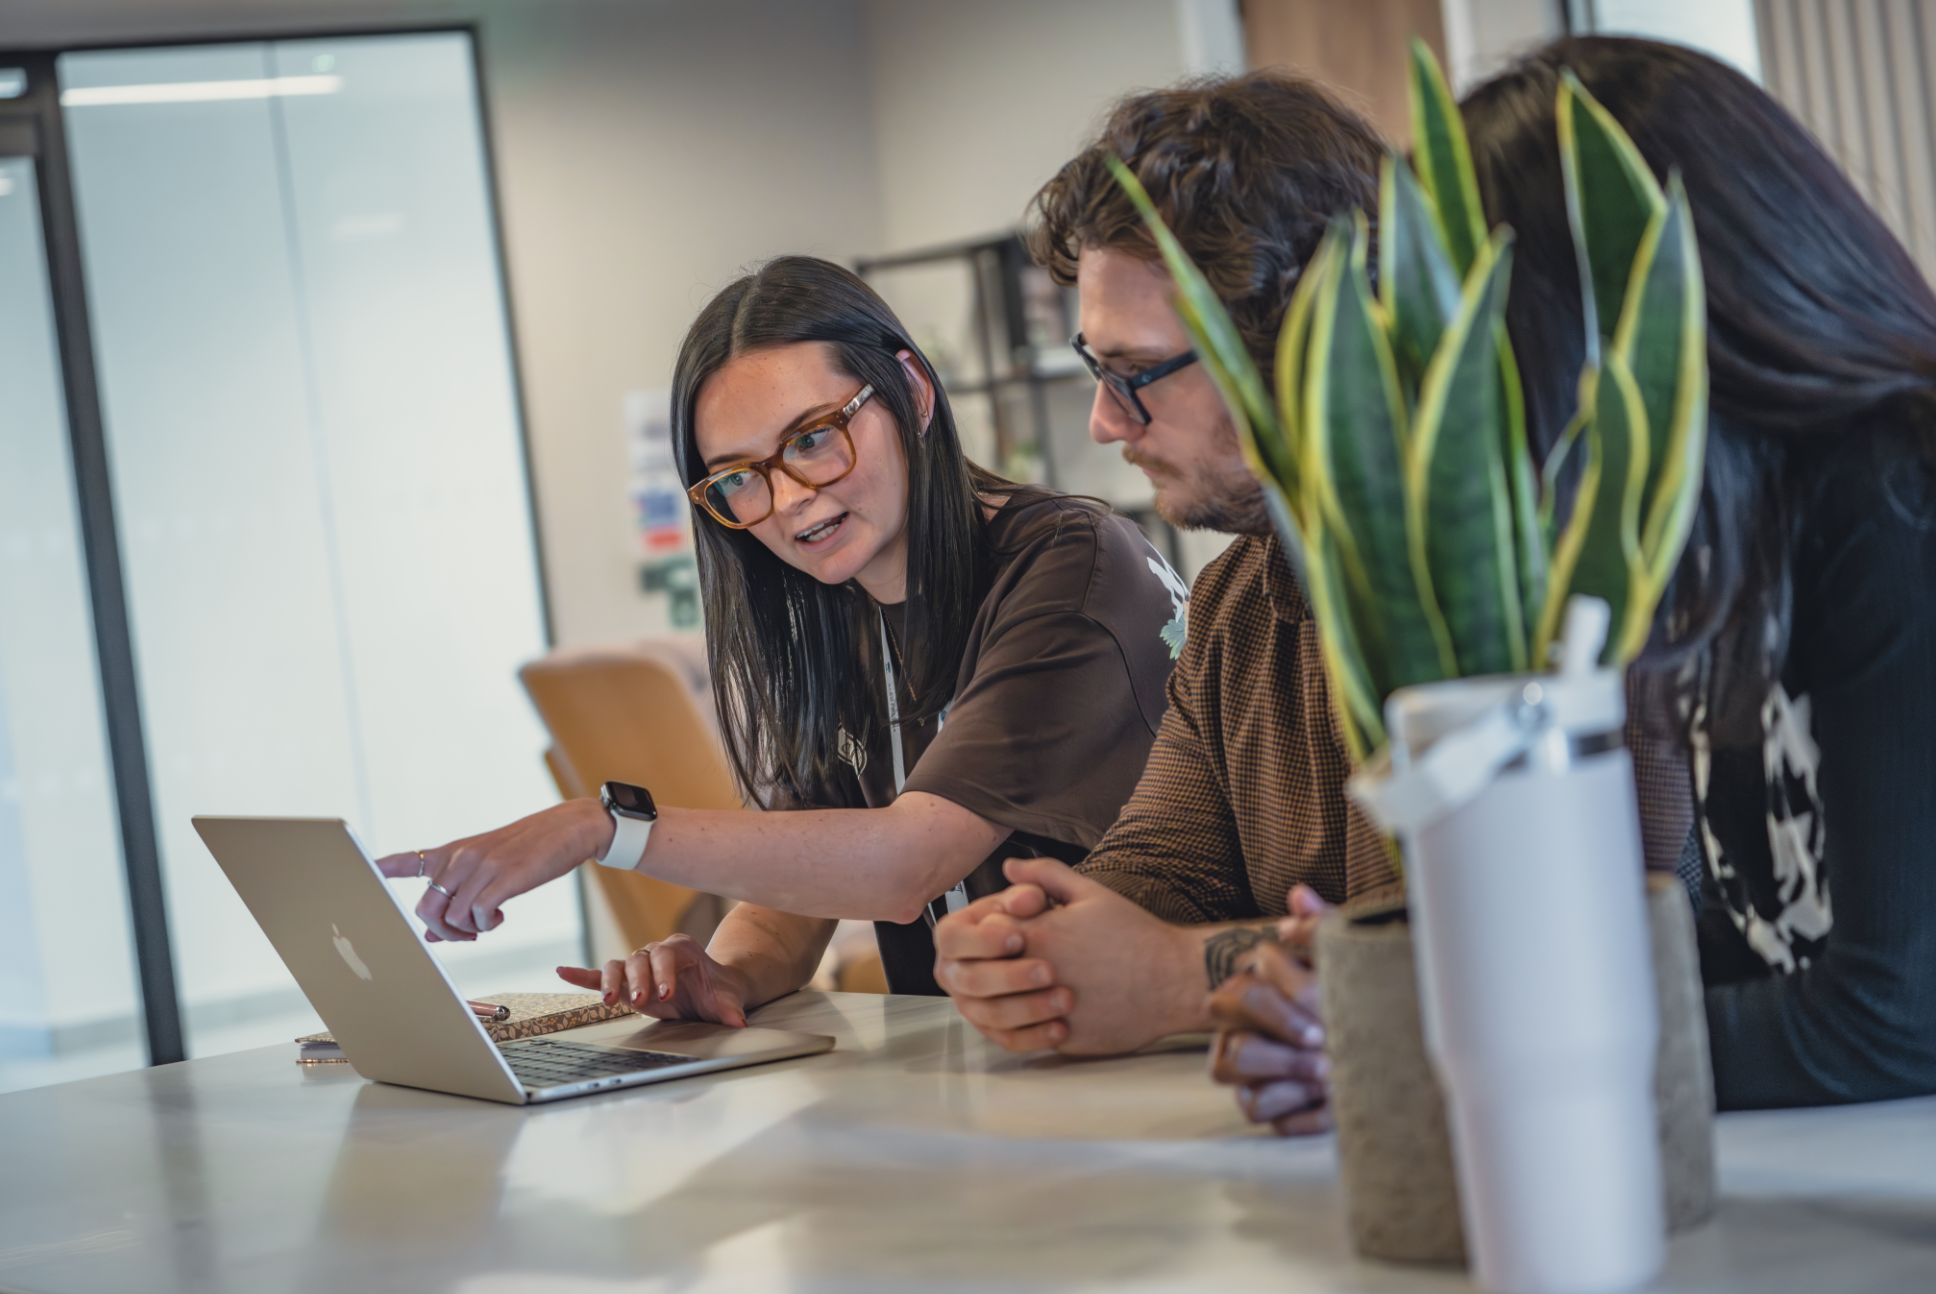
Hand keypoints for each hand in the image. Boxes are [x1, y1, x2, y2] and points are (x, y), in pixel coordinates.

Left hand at [375, 799, 613, 942]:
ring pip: (451, 917)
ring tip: (489, 921)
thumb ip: (460, 894)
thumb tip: (433, 935)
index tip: (358, 874)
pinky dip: (486, 925)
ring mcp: (482, 866)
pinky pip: (478, 915)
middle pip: (426, 907)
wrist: (569, 828)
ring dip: (468, 931)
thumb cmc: (530, 848)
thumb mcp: (490, 865)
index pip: (408, 860)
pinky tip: (500, 915)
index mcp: (454, 851)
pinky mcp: (505, 877)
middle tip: (466, 932)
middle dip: (441, 931)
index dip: (379, 869)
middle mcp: (461, 857)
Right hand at [555, 934, 749, 1026]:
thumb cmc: (719, 990)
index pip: (667, 954)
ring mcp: (638, 965)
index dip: (664, 973)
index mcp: (682, 949)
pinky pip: (600, 974)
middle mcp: (656, 952)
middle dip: (639, 978)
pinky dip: (581, 974)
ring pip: (618, 964)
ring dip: (612, 981)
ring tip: (610, 1001)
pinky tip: (562, 971)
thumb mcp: (727, 999)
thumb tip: (739, 1024)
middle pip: (640, 958)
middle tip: (641, 999)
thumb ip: (731, 1010)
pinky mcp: (625, 981)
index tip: (666, 994)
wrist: (713, 988)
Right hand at [931, 880, 1068, 1051]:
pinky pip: (1008, 1040)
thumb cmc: (1042, 921)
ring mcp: (972, 1005)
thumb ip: (1033, 880)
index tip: (1020, 936)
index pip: (954, 938)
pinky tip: (1062, 1027)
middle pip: (970, 980)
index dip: (984, 939)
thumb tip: (1015, 870)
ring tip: (1065, 999)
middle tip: (1048, 970)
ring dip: (1029, 1009)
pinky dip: (1035, 1036)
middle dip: (1010, 977)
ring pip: (991, 1015)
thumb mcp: (1040, 896)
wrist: (1064, 956)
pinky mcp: (994, 1030)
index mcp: (956, 934)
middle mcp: (955, 972)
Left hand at [934, 857, 1203, 1056]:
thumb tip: (1009, 867)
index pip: (986, 933)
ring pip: (999, 1010)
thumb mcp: (1091, 893)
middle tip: (1007, 962)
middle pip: (986, 971)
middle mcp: (1039, 975)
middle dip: (991, 965)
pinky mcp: (1065, 1038)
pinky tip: (1038, 1013)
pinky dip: (1025, 1027)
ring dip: (1003, 999)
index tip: (1006, 931)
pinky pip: (1027, 1037)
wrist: (1174, 979)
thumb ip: (1044, 875)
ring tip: (1020, 989)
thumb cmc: (1135, 934)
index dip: (990, 930)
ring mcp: (1050, 1010)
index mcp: (1041, 935)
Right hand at [1207, 897, 1332, 1136]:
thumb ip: (1323, 926)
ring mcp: (1244, 1066)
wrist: (1381, 1050)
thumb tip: (1299, 894)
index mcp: (1255, 986)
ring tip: (1329, 1076)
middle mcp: (1238, 1025)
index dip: (1283, 1008)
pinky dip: (1296, 1113)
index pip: (1246, 990)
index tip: (1323, 1016)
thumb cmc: (1351, 996)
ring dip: (1285, 1075)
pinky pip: (1257, 1111)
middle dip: (1282, 1046)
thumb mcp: (1344, 960)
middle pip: (1231, 1032)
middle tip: (1325, 1049)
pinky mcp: (1260, 1103)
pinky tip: (1330, 1105)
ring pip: (1230, 1068)